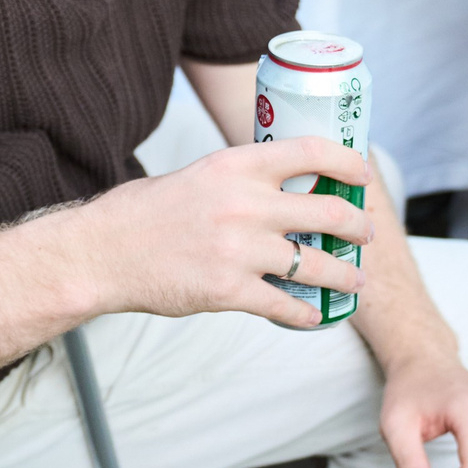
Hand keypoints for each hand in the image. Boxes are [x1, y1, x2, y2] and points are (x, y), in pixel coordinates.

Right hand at [70, 136, 373, 327]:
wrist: (102, 253)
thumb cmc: (143, 213)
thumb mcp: (197, 176)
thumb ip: (240, 180)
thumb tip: (283, 187)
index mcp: (236, 166)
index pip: (311, 152)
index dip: (347, 163)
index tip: (362, 175)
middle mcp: (245, 204)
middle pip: (327, 212)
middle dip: (357, 227)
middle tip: (365, 235)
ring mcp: (240, 250)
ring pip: (317, 264)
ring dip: (346, 276)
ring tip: (355, 281)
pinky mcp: (230, 291)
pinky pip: (286, 305)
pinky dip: (307, 314)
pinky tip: (315, 315)